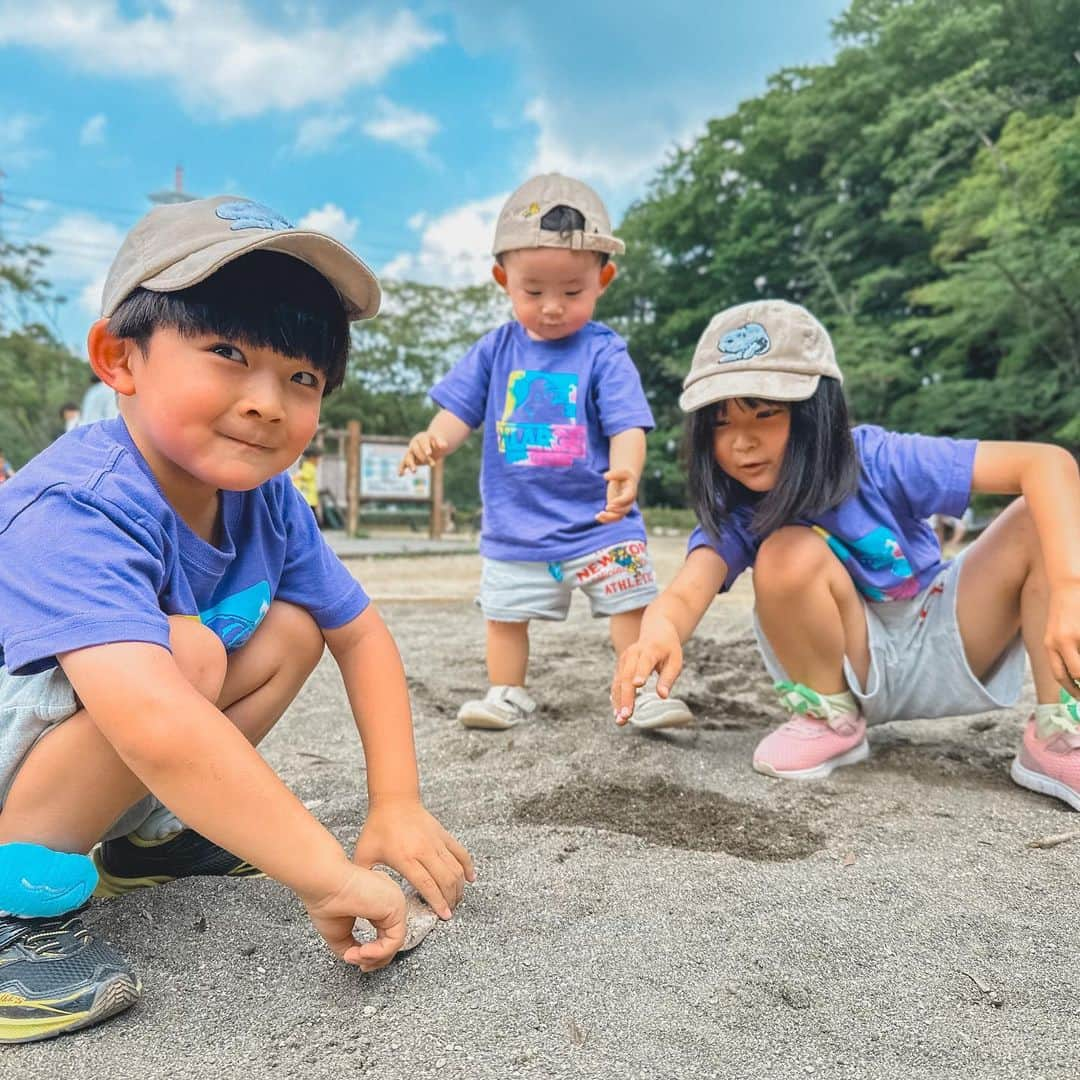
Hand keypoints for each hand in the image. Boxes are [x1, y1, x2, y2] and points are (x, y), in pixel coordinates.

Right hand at [303, 862, 406, 971]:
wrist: (324, 885)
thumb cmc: (326, 902)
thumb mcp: (340, 933)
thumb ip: (353, 946)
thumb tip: (360, 960)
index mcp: (379, 902)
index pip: (386, 933)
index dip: (375, 953)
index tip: (359, 961)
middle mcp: (390, 901)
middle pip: (393, 939)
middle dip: (376, 959)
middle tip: (360, 964)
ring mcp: (395, 902)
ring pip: (394, 942)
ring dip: (373, 957)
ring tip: (354, 955)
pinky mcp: (396, 907)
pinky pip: (394, 940)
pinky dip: (378, 952)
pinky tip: (362, 952)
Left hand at [354, 798, 474, 919]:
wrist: (393, 800)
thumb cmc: (377, 827)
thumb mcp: (364, 854)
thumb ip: (364, 876)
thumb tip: (360, 896)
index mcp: (405, 858)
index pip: (427, 885)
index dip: (438, 902)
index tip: (444, 915)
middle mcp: (424, 850)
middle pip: (446, 880)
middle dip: (450, 899)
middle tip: (449, 911)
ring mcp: (436, 841)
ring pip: (455, 868)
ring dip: (459, 886)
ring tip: (457, 899)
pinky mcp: (443, 834)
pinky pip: (460, 852)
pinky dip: (468, 866)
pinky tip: (470, 878)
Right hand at [399, 432, 447, 474]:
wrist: (431, 444)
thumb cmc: (435, 442)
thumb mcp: (439, 441)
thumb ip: (441, 443)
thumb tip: (444, 446)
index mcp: (422, 437)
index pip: (423, 442)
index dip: (425, 447)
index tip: (429, 453)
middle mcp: (414, 444)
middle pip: (416, 450)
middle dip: (423, 457)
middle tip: (433, 464)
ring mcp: (410, 452)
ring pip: (408, 457)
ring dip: (411, 464)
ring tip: (415, 471)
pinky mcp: (409, 459)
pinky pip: (403, 463)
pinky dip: (401, 468)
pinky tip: (400, 475)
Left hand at [596, 467, 638, 523]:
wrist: (625, 482)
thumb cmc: (623, 476)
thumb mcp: (621, 472)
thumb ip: (615, 473)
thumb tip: (605, 476)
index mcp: (631, 492)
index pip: (627, 499)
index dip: (620, 502)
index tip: (611, 503)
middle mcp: (628, 502)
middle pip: (624, 510)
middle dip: (615, 511)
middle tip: (606, 507)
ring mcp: (623, 508)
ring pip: (618, 517)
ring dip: (609, 518)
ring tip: (598, 515)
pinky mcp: (616, 510)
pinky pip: (613, 518)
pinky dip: (605, 519)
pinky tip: (597, 517)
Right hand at [611, 619, 682, 724]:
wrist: (656, 631)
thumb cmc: (668, 649)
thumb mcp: (675, 661)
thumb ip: (668, 678)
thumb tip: (663, 696)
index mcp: (650, 650)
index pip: (644, 662)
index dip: (640, 673)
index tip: (638, 685)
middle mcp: (633, 654)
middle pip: (626, 676)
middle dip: (626, 697)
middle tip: (626, 716)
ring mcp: (624, 659)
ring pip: (618, 682)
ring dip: (618, 701)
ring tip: (620, 720)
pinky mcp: (620, 666)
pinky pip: (616, 683)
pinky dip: (616, 698)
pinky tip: (617, 713)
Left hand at [1045, 581, 1079, 697]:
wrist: (1068, 580)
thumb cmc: (1067, 607)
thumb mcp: (1059, 630)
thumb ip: (1065, 650)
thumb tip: (1076, 674)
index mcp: (1050, 644)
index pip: (1060, 675)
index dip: (1073, 690)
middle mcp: (1060, 641)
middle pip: (1077, 673)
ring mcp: (1075, 634)